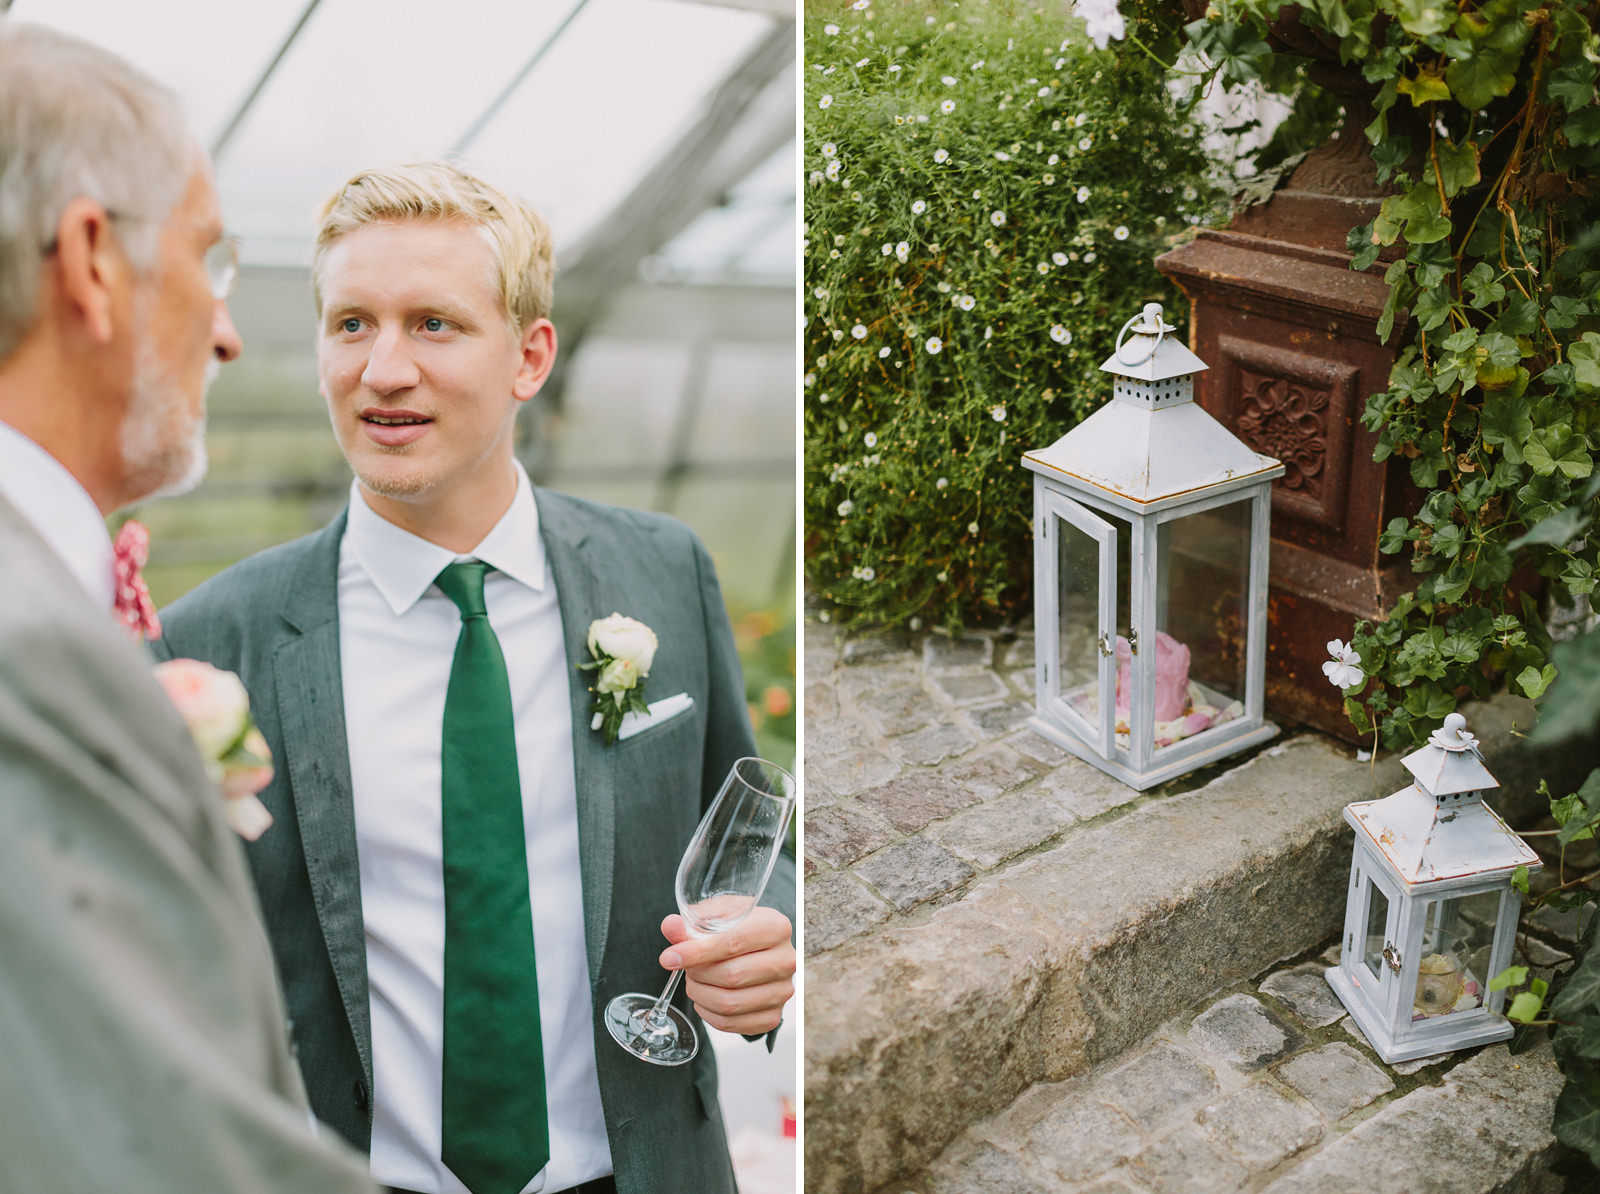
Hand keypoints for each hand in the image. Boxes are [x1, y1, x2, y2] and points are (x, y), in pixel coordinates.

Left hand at [659, 907, 794, 1035]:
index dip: (696, 952)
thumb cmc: (737, 929)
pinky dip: (708, 1013)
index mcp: (775, 927)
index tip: (669, 958)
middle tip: (686, 968)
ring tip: (694, 981)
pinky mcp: (773, 1016)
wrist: (759, 950)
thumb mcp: (717, 916)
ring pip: (730, 1003)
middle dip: (697, 974)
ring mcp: (783, 991)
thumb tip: (670, 926)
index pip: (733, 943)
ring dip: (700, 994)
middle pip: (731, 976)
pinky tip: (704, 998)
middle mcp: (786, 960)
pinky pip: (732, 1023)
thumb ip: (692, 923)